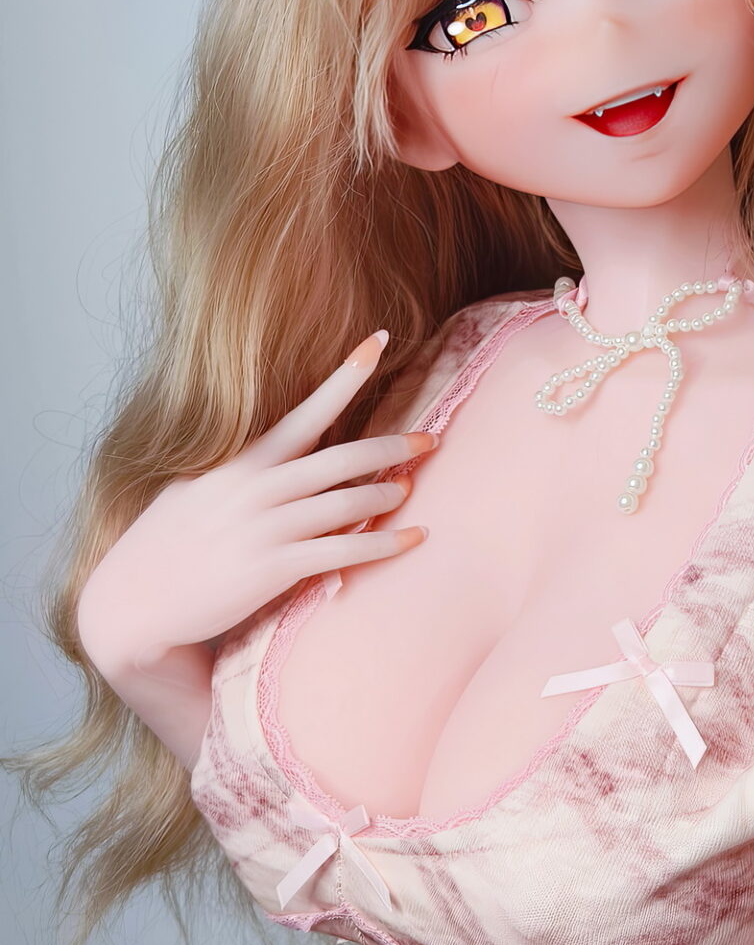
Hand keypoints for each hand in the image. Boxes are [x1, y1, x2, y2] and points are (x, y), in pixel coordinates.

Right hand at [76, 331, 438, 677]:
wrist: (132, 603)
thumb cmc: (168, 543)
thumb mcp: (198, 487)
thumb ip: (243, 468)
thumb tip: (287, 451)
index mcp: (240, 461)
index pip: (306, 410)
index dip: (346, 375)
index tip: (378, 341)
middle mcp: (257, 488)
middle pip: (343, 459)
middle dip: (393, 448)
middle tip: (430, 439)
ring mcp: (266, 529)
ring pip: (348, 504)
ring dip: (387, 495)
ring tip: (410, 489)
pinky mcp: (272, 569)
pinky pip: (343, 552)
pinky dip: (384, 544)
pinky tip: (413, 538)